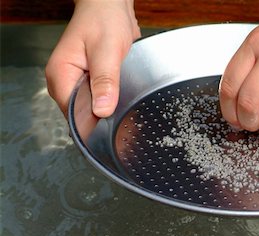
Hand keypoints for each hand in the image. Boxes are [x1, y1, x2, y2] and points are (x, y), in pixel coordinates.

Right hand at [46, 0, 140, 117]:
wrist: (110, 6)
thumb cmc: (105, 20)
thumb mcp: (107, 51)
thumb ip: (105, 81)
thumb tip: (102, 111)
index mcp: (60, 75)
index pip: (71, 114)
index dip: (92, 122)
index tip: (111, 124)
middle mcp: (63, 81)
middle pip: (80, 114)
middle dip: (100, 116)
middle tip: (120, 107)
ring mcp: (74, 82)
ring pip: (89, 109)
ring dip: (105, 107)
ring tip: (120, 97)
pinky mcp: (86, 81)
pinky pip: (96, 99)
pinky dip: (108, 100)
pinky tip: (119, 94)